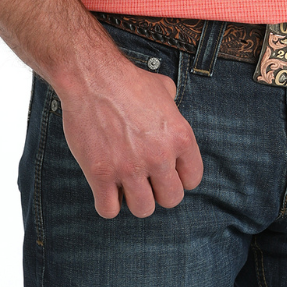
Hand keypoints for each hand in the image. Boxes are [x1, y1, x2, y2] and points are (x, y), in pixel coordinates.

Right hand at [57, 59, 203, 219]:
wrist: (93, 77)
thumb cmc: (127, 80)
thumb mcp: (164, 89)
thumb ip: (173, 107)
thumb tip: (172, 108)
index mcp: (180, 137)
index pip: (192, 179)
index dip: (179, 177)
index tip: (166, 172)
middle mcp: (159, 157)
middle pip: (171, 199)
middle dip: (158, 191)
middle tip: (145, 179)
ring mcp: (130, 168)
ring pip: (143, 209)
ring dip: (133, 199)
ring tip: (125, 183)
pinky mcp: (101, 174)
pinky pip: (109, 210)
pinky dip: (107, 203)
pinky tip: (105, 187)